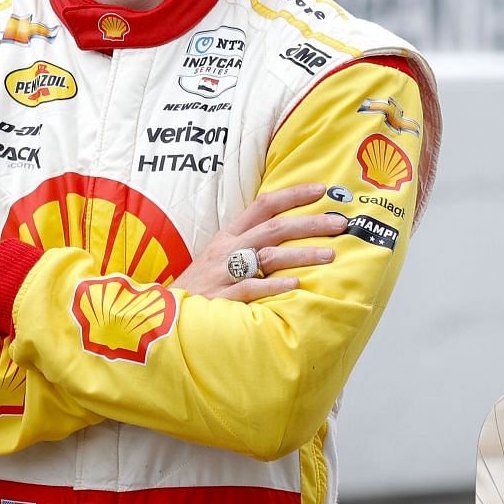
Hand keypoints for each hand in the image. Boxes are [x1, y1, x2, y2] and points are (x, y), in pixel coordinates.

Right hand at [174, 182, 345, 301]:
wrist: (163, 313)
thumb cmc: (201, 285)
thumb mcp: (220, 256)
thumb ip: (249, 244)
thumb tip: (288, 234)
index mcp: (229, 235)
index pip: (263, 205)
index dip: (293, 195)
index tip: (321, 189)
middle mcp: (228, 250)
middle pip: (274, 229)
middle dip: (310, 223)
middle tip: (340, 223)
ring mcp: (224, 273)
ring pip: (268, 256)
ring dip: (301, 254)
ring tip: (330, 255)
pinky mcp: (221, 298)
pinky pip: (251, 288)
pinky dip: (274, 285)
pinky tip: (296, 285)